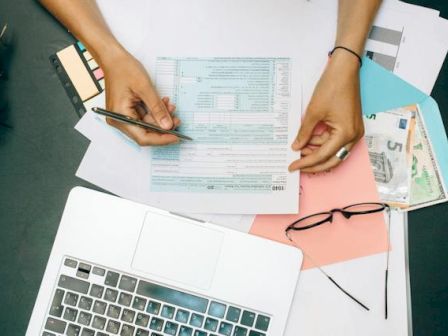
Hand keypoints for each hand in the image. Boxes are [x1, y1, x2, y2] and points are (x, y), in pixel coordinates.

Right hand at [102, 50, 179, 145]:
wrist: (114, 58)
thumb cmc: (124, 69)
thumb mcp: (145, 88)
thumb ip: (157, 109)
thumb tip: (167, 126)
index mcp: (119, 116)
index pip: (143, 137)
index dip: (161, 139)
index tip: (176, 137)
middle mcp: (119, 120)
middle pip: (145, 133)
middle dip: (163, 127)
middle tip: (177, 120)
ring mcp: (122, 116)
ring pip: (146, 125)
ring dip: (160, 118)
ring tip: (171, 107)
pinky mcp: (127, 111)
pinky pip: (144, 117)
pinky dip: (154, 112)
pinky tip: (163, 104)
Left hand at [289, 51, 363, 172]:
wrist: (344, 70)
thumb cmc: (332, 87)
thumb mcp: (313, 112)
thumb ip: (304, 133)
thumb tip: (296, 147)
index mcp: (346, 134)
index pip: (322, 155)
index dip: (306, 163)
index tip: (292, 166)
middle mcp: (353, 136)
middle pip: (332, 160)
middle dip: (314, 164)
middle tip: (297, 166)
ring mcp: (354, 131)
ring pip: (334, 151)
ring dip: (317, 152)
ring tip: (299, 149)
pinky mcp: (350, 126)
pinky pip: (336, 141)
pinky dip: (322, 143)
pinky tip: (309, 141)